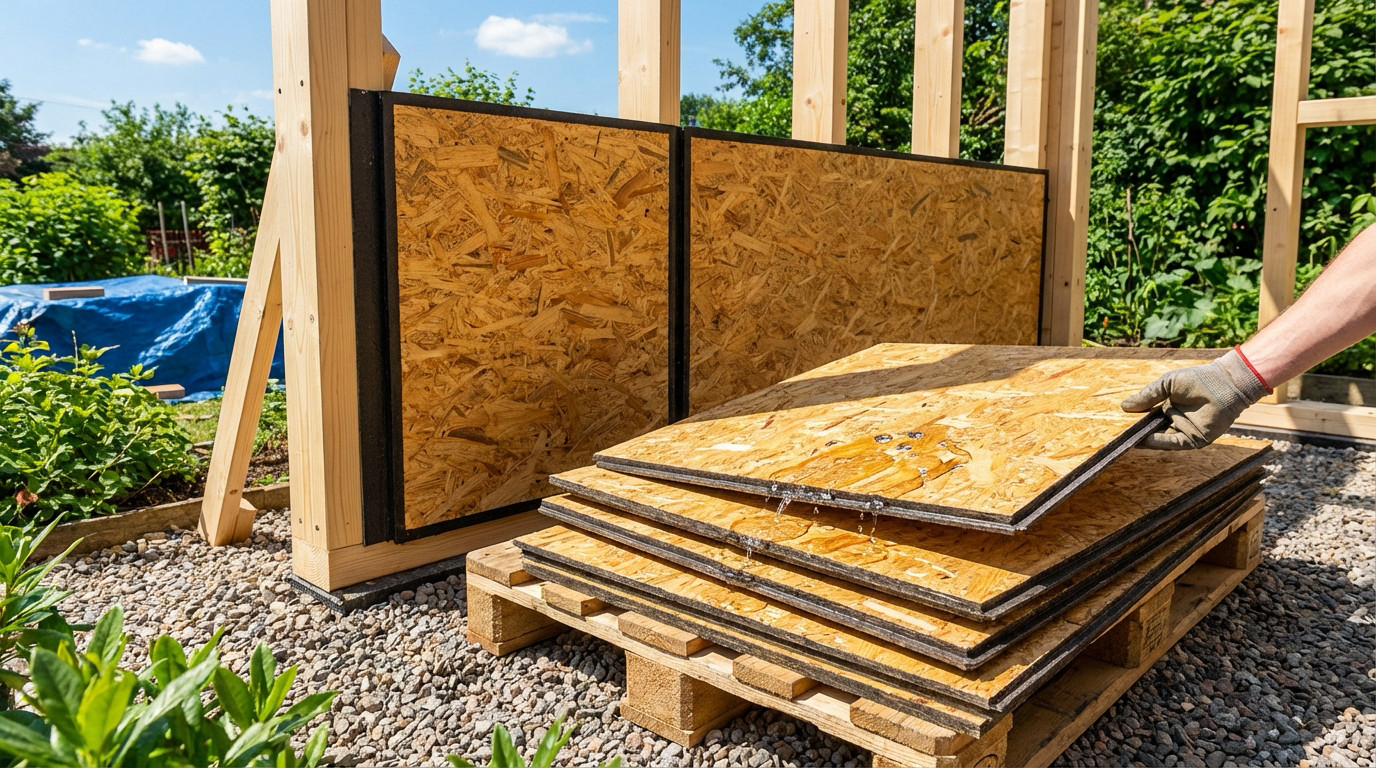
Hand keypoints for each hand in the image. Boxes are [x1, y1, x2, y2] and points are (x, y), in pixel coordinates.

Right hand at [1121, 349, 1269, 449]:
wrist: (1224, 385)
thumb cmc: (1197, 379)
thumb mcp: (1166, 384)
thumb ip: (1147, 396)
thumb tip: (1124, 407)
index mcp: (1169, 406)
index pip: (1148, 417)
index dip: (1135, 420)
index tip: (1118, 422)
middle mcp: (1176, 420)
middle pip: (1152, 429)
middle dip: (1136, 432)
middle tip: (1117, 434)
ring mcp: (1185, 431)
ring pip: (1160, 438)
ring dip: (1144, 440)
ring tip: (1126, 439)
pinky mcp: (1195, 439)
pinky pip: (1173, 443)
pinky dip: (1158, 443)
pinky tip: (1143, 440)